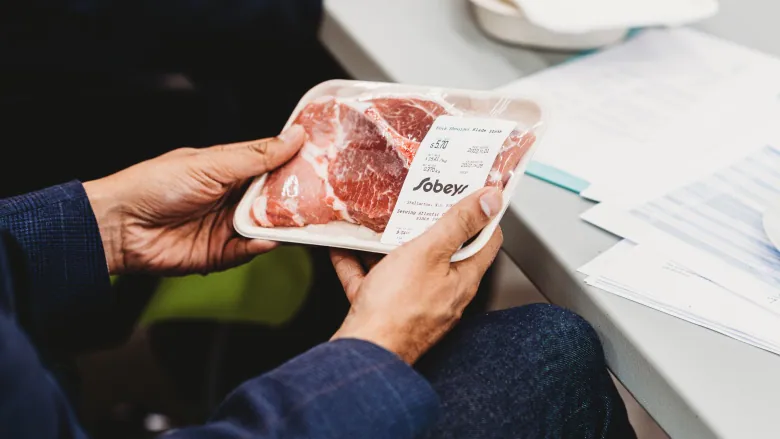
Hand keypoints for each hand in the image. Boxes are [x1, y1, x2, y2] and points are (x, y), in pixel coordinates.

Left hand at [83, 125, 304, 275]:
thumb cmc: (157, 184)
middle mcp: (231, 197)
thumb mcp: (212, 163)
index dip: (296, 162)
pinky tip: (270, 240)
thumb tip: (295, 135)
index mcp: (229, 168)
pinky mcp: (219, 254)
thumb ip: (257, 156)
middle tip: (326, 195)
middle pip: (274, 197)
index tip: (325, 159)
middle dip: (296, 197)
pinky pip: (248, 251)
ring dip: (283, 224)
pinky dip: (261, 246)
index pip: (271, 164)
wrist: (119, 226)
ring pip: (266, 226)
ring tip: (304, 219)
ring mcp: (226, 225)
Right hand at [330, 187, 503, 363]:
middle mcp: (443, 293)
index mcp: (462, 278)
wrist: (363, 350)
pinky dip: (359, 264)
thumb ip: (458, 224)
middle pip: (444, 252)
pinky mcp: (385, 312)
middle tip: (420, 200)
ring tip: (379, 221)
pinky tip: (343, 248)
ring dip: (392, 244)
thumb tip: (491, 200)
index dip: (482, 215)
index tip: (472, 194)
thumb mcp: (430, 252)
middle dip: (430, 224)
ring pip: (406, 266)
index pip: (486, 241)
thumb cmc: (397, 307)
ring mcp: (413, 304)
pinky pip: (373, 281)